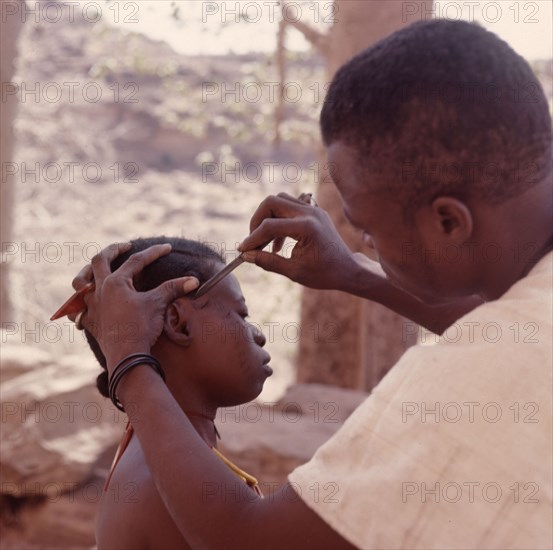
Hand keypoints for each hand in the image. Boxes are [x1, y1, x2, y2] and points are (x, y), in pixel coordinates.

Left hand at [73, 243, 198, 370]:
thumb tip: (194, 280)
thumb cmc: (142, 327)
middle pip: (100, 260)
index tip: (167, 248)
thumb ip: (174, 288)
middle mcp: (99, 290)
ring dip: (86, 272)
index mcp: (116, 282)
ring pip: (80, 282)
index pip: (136, 261)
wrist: (127, 355)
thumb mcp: (158, 303)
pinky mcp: (90, 322)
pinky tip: (84, 305)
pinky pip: (77, 310)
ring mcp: (91, 306)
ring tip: (94, 269)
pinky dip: (79, 305)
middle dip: (113, 250)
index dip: (153, 253)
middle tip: (125, 246)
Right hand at [238, 193, 357, 289]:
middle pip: (272, 202)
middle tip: (253, 241)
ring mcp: (313, 209)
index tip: (243, 251)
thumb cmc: (324, 274)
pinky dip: (278, 219)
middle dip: (257, 220)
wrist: (348, 270)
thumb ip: (268, 261)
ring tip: (265, 242)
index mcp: (307, 228)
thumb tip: (246, 255)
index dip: (252, 239)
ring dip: (267, 218)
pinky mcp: (314, 211)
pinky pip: (289, 206)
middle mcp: (310, 213)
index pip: (270, 226)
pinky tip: (278, 243)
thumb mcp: (294, 272)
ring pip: (280, 200)